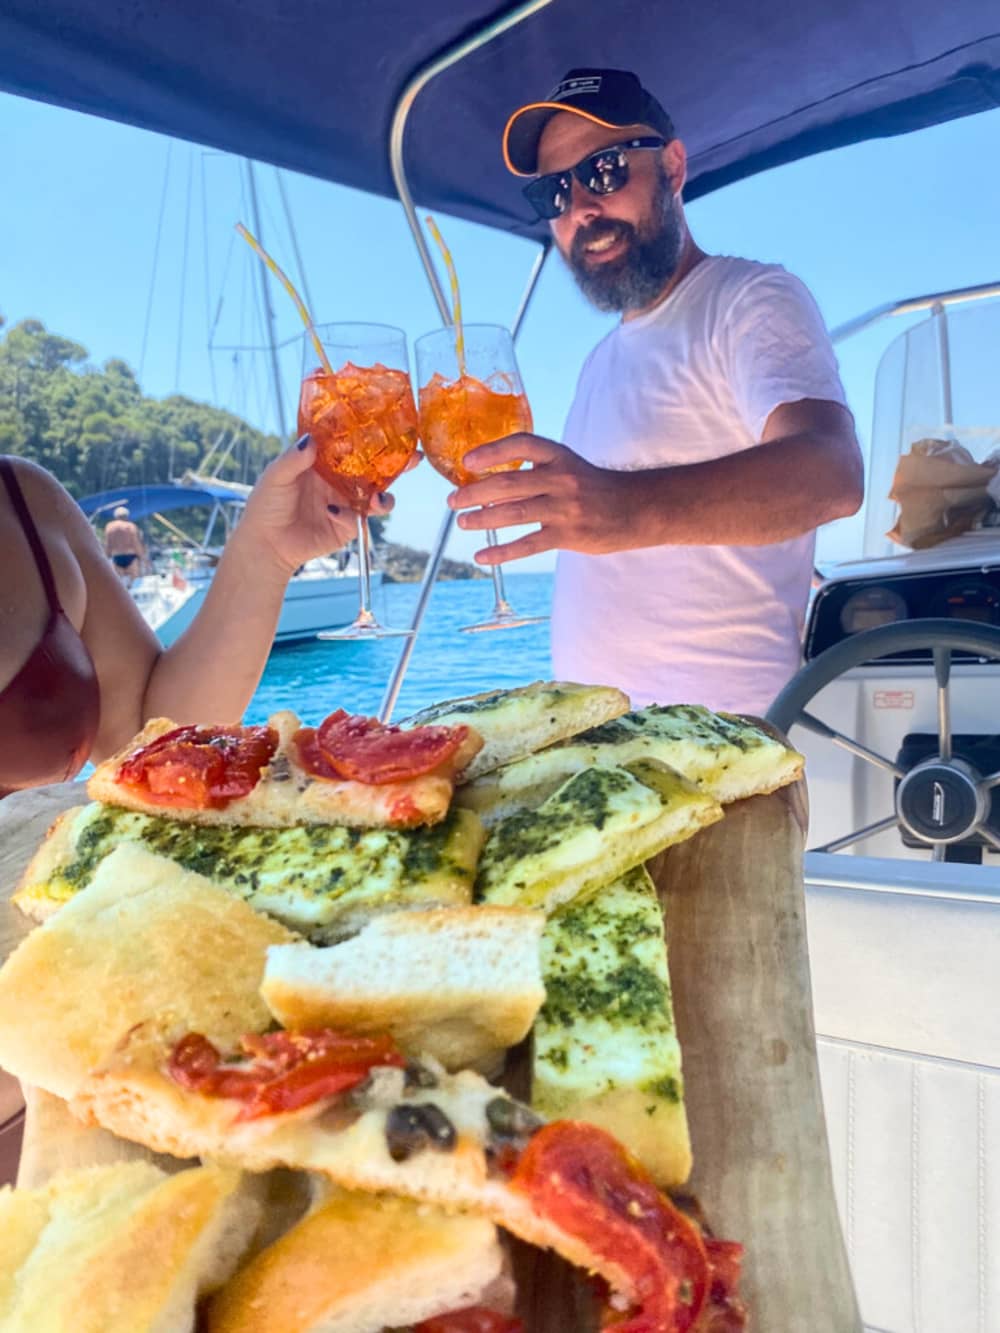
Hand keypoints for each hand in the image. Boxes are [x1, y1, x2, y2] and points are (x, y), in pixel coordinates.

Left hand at [235, 435, 395, 576]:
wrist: (265, 542)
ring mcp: (346, 504)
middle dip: (397, 465)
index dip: (374, 436)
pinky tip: (333, 513)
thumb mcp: (276, 475)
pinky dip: (351, 517)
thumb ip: (294, 459)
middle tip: (413, 458)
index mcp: (326, 462)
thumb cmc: (266, 503)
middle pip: (375, 470)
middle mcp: (340, 481)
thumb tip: (312, 439)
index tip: (393, 427)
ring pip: (376, 497)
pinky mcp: (346, 526)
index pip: (355, 445)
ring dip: (384, 496)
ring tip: (380, 499)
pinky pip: (358, 520)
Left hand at [447, 434, 632, 562]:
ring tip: (462, 523)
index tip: (467, 461)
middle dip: (475, 491)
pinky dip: (502, 551)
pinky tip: (482, 556)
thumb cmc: (592, 487)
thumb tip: (487, 486)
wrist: (634, 509)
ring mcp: (565, 508)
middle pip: (510, 482)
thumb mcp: (568, 467)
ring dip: (483, 519)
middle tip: (452, 500)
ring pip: (514, 512)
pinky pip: (528, 544)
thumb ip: (535, 471)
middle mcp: (561, 479)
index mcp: (560, 456)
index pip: (522, 444)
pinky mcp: (568, 535)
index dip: (493, 451)